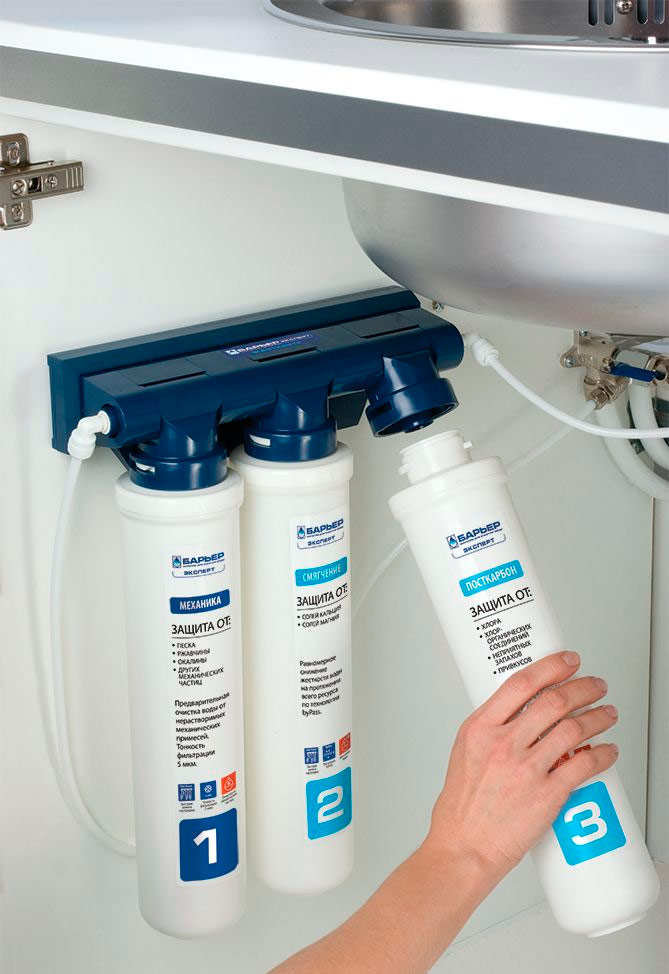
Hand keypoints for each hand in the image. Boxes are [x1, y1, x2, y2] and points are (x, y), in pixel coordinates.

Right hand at [424, 651, 618, 878]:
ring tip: (607, 714)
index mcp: (480, 728)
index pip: (521, 683)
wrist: (464, 847)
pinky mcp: (547, 795)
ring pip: (573, 729)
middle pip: (554, 702)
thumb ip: (492, 729)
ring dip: (598, 717)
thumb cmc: (462, 807)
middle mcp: (504, 744)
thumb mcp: (465, 751)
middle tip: (595, 685)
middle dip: (583, 688)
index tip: (567, 661)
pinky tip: (607, 750)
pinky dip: (602, 754)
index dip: (551, 667)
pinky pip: (583, 765)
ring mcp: (527, 769)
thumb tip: (520, 714)